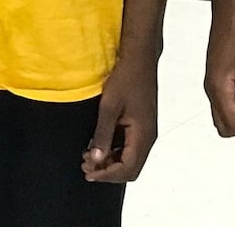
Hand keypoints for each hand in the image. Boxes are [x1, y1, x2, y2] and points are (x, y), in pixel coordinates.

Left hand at [82, 51, 158, 181]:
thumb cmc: (126, 78)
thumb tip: (96, 159)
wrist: (139, 59)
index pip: (128, 168)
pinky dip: (114, 151)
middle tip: (86, 165)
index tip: (88, 172)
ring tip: (88, 156)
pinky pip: (129, 146)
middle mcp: (148, 137)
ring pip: (130, 158)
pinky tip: (98, 144)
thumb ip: (102, 134)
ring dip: (110, 161)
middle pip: (131, 168)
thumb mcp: (109, 106)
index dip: (107, 174)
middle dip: (108, 171)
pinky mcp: (141, 125)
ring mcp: (146, 132)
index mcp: (143, 135)